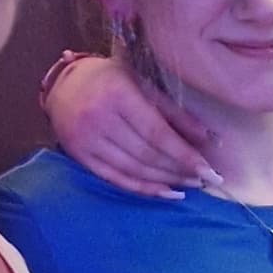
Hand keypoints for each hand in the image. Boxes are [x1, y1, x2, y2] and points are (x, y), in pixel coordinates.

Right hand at [46, 48, 218, 198]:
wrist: (63, 84)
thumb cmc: (111, 79)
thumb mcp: (143, 83)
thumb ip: (174, 112)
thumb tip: (209, 139)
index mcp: (118, 95)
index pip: (157, 133)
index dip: (185, 154)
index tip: (209, 170)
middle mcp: (99, 119)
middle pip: (147, 154)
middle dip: (179, 170)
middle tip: (205, 178)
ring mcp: (87, 141)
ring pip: (133, 170)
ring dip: (165, 181)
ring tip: (190, 185)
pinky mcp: (80, 157)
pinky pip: (116, 179)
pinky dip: (143, 188)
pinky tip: (165, 192)